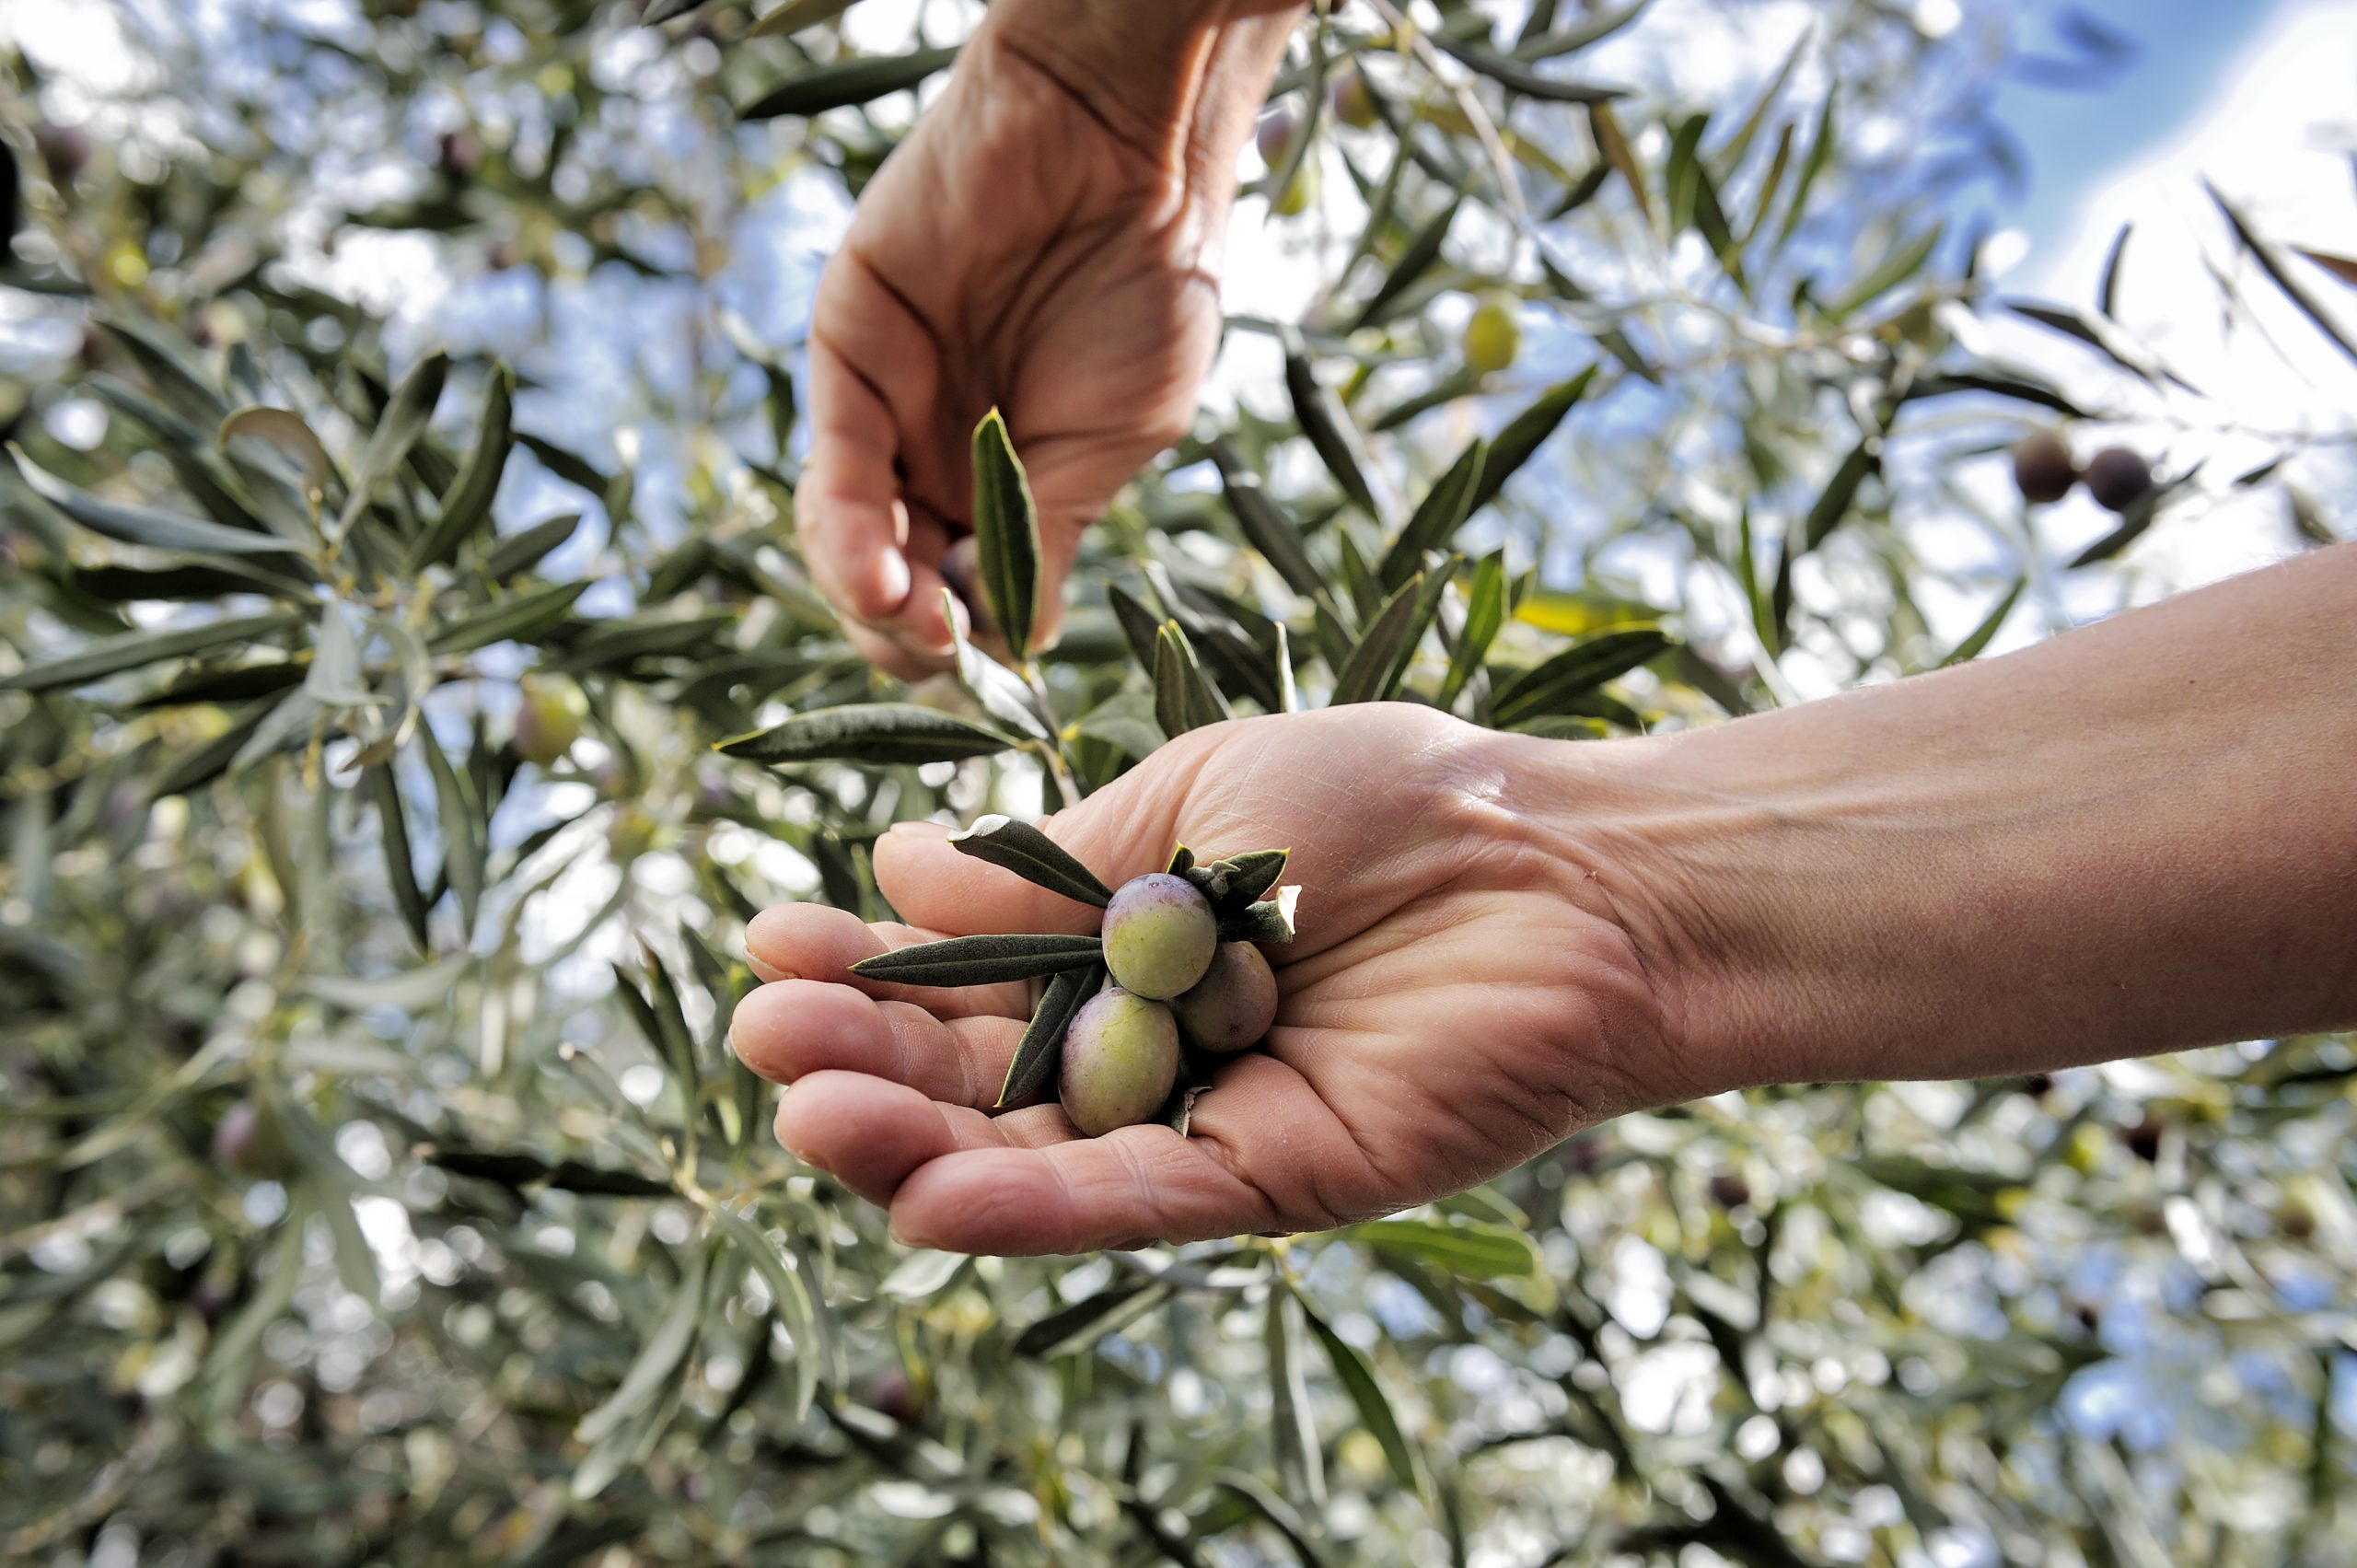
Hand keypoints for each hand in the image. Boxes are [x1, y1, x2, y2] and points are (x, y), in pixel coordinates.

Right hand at [730, 706, 1683, 1254]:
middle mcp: (1145, 1049)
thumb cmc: (1395, 802)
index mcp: (1118, 952)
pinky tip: (926, 1200)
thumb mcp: (1191, 798)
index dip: (864, 968)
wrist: (1569, 864)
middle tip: (763, 1032)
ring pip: (1032, 1156)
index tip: (767, 938)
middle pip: (975, 1081)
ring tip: (803, 1112)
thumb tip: (893, 871)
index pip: (959, 980)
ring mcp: (1202, 1122)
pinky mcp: (1273, 1182)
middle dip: (862, 1059)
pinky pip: (1137, 1203)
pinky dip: (1033, 1207)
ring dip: (912, 1146)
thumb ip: (1049, 861)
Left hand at [796, 0, 1303, 675]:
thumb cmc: (1149, 283)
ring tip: (912, 625)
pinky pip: (834, 464)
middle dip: (906, 640)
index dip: (962, 651)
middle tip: (939, 654)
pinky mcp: (848, 351)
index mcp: (1006, 484)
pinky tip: (882, 582)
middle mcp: (935, 453)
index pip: (959, 599)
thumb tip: (1019, 653)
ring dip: (872, 603)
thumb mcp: (1114, 443)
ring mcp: (888, 406)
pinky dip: (850, 536)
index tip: (985, 671)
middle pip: (890, 583)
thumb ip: (1049, 539)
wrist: (1127, 153)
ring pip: (848, 539)